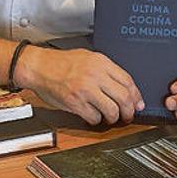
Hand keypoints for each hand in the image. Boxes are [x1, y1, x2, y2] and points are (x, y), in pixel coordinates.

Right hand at [16, 47, 143, 124]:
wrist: (38, 66)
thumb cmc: (60, 62)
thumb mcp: (87, 57)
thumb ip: (106, 70)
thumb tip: (125, 88)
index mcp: (100, 62)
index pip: (128, 81)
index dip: (136, 96)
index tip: (137, 103)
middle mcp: (94, 75)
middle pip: (124, 98)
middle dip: (129, 111)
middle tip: (128, 115)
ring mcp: (85, 90)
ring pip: (112, 111)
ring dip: (113, 118)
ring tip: (109, 117)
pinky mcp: (75, 103)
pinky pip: (94, 117)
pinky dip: (96, 120)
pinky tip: (92, 115)